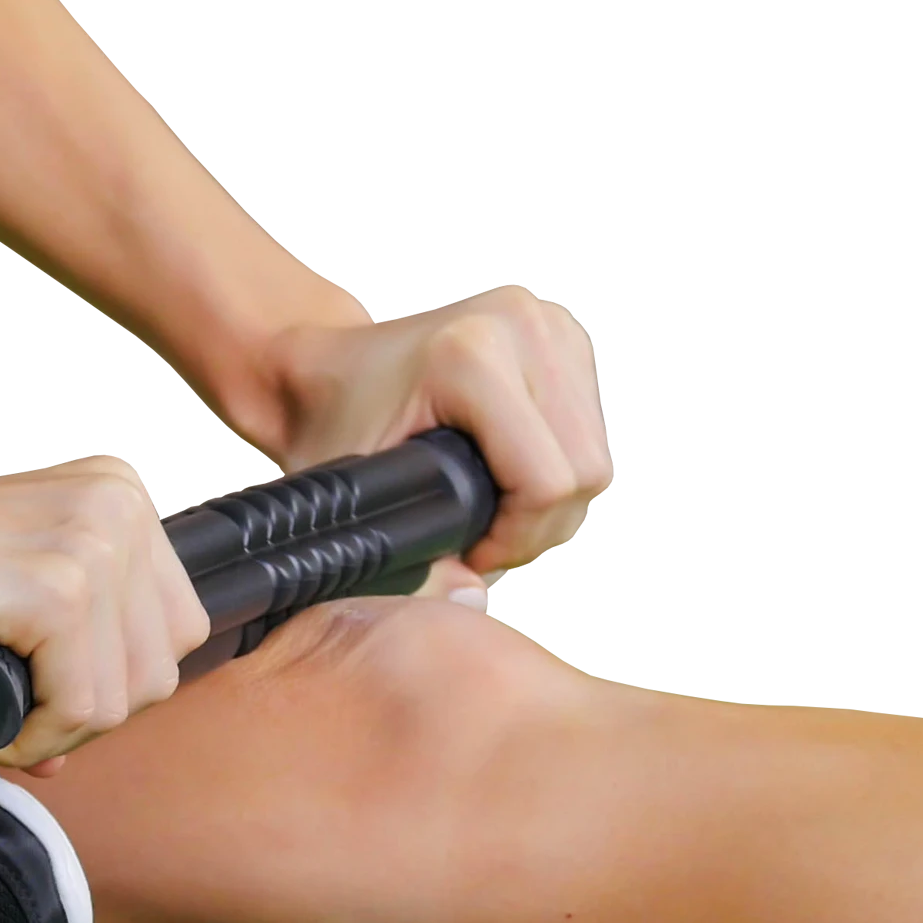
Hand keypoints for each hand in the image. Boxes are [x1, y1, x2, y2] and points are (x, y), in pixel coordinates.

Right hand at [0, 460, 209, 776]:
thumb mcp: (7, 613)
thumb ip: (57, 663)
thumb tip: (68, 754)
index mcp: (124, 497)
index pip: (175, 629)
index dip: (114, 684)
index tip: (43, 698)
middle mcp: (123, 507)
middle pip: (159, 667)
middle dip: (89, 717)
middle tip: (12, 722)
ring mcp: (94, 543)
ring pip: (122, 697)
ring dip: (55, 735)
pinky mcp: (57, 589)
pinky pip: (78, 707)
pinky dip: (32, 738)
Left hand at [264, 285, 611, 596]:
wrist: (327, 362)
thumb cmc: (332, 425)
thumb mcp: (359, 496)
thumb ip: (412, 557)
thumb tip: (474, 599)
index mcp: (471, 353)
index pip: (547, 480)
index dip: (515, 538)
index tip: (468, 552)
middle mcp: (521, 324)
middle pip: (585, 470)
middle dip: (538, 527)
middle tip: (483, 541)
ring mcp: (549, 323)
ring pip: (595, 455)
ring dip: (554, 501)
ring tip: (493, 511)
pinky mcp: (565, 335)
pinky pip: (591, 431)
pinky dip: (560, 468)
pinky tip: (511, 476)